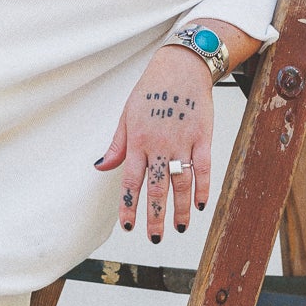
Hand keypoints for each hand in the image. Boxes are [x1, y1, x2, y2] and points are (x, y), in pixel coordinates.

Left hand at [93, 44, 212, 241]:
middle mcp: (159, 144)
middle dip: (155, 216)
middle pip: (157, 187)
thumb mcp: (126, 115)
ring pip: (181, 182)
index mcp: (138, 141)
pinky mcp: (203, 136)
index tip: (128, 226)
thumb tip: (101, 168)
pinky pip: (204, 167)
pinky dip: (203, 187)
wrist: (181, 67)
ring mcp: (182, 141)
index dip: (129, 206)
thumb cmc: (150, 91)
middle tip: (154, 238)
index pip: (131, 181)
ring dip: (180, 208)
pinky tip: (199, 205)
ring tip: (178, 228)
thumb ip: (117, 145)